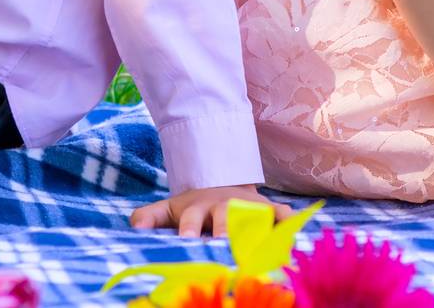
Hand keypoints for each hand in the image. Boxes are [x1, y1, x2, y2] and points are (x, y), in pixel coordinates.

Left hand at [129, 184, 291, 237]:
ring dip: (259, 230)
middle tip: (225, 247)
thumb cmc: (194, 208)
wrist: (224, 183)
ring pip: (254, 217)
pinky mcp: (270, 210)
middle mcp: (224, 207)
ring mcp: (248, 207)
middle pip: (224, 218)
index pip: (190, 218)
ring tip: (263, 249)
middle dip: (225, 231)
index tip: (187, 241)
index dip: (189, 229)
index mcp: (197, 208)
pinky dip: (292, 223)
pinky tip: (299, 234)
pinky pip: (284, 215)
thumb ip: (149, 217)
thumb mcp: (169, 208)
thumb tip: (134, 227)